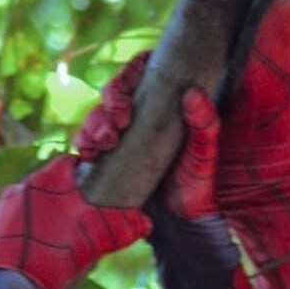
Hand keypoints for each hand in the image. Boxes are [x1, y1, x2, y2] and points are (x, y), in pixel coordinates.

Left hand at [0, 156, 149, 288]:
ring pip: (30, 210)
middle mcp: (16, 190)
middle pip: (49, 189)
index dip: (85, 176)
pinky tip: (32, 263)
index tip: (97, 193)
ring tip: (58, 251)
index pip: (68, 165)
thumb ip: (117, 229)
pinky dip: (24, 240)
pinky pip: (11, 230)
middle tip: (82, 231)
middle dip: (66, 205)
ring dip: (45, 224)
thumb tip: (145, 222)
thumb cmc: (48, 264)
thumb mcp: (89, 247)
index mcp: (43, 183)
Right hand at [78, 58, 219, 223]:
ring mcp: (124, 134)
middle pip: (115, 91)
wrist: (181, 218)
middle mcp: (141, 112)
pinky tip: (87, 154)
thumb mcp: (205, 151)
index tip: (131, 86)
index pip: (141, 70)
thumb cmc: (197, 181)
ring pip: (98, 114)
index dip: (130, 71)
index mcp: (164, 100)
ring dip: (94, 124)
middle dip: (110, 104)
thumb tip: (192, 94)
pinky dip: (84, 143)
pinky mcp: (110, 154)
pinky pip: (88, 140)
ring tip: (104, 144)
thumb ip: (205, 124)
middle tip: (118, 123)